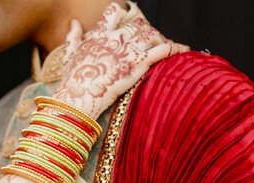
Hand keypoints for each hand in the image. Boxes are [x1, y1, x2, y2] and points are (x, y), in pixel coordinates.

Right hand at [56, 2, 188, 119]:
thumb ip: (73, 37)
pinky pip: (163, 50)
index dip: (123, 12)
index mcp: (99, 34)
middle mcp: (115, 38)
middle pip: (137, 24)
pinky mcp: (138, 64)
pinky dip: (176, 48)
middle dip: (145, 30)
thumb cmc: (71, 82)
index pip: (114, 12)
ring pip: (151, 34)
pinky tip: (185, 49)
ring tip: (165, 46)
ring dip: (159, 38)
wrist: (78, 100)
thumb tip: (74, 22)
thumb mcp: (69, 56)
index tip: (127, 19)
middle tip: (150, 40)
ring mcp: (128, 50)